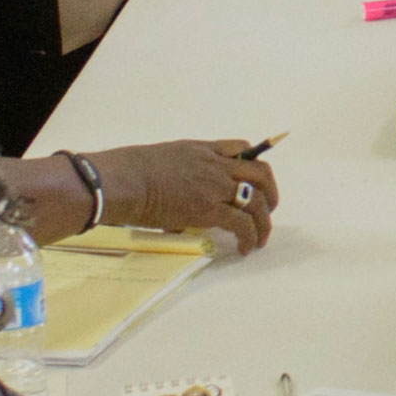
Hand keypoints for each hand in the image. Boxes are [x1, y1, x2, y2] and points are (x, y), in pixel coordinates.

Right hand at [103, 139, 280, 251]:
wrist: (124, 180)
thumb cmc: (130, 172)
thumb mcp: (163, 159)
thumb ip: (180, 174)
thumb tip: (178, 204)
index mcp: (203, 149)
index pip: (241, 148)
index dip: (253, 164)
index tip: (255, 181)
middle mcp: (215, 165)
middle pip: (261, 173)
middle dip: (271, 192)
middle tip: (269, 209)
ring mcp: (214, 186)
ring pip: (258, 201)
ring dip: (264, 221)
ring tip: (261, 238)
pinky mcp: (209, 209)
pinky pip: (242, 224)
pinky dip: (249, 237)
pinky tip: (245, 248)